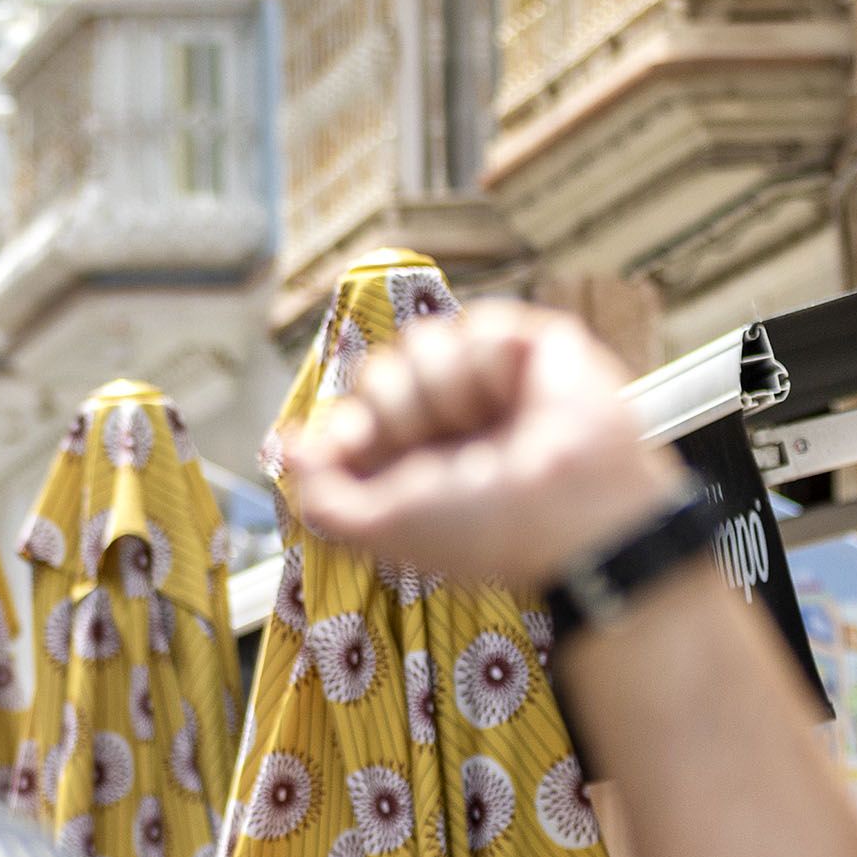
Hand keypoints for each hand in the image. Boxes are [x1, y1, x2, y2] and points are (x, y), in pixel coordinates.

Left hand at [289, 303, 681, 589]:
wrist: (567, 510)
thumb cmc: (484, 530)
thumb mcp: (377, 527)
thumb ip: (319, 492)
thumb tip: (289, 443)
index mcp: (411, 461)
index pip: (352, 413)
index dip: (349, 427)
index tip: (364, 449)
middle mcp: (446, 419)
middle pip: (378, 372)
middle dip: (397, 413)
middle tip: (438, 451)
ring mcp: (487, 381)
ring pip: (419, 343)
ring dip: (442, 394)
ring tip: (484, 429)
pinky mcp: (529, 345)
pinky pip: (472, 326)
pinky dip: (485, 368)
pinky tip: (514, 400)